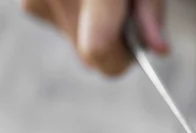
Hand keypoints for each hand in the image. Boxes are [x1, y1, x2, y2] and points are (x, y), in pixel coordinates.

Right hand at [20, 0, 167, 75]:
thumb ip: (151, 13)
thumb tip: (159, 51)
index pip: (99, 46)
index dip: (120, 59)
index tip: (134, 53)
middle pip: (89, 53)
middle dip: (112, 45)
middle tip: (124, 17)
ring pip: (75, 41)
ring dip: (92, 30)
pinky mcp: (30, 2)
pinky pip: (60, 27)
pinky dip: (76, 18)